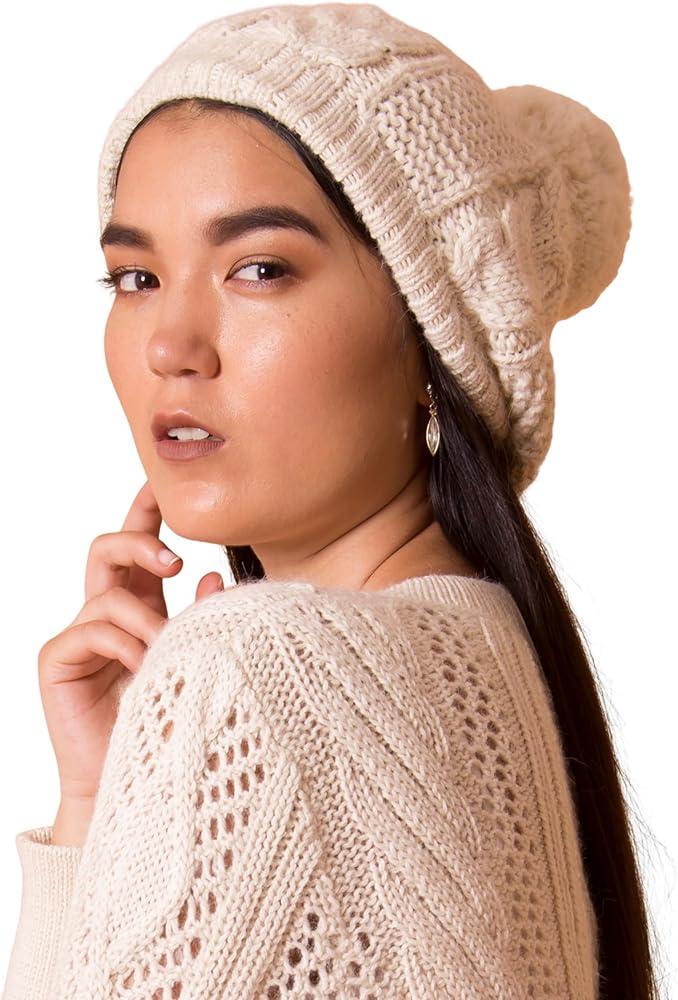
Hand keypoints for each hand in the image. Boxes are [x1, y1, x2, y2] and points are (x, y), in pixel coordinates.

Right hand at [38, 480, 224, 807]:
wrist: (134, 784)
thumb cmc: (171, 723)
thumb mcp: (198, 663)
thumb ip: (205, 620)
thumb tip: (217, 577)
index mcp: (142, 606)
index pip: (140, 547)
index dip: (145, 511)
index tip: (161, 483)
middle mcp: (108, 614)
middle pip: (107, 549)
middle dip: (138, 542)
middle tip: (176, 563)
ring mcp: (81, 635)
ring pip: (107, 593)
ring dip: (145, 617)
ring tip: (165, 650)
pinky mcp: (58, 660)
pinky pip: (89, 629)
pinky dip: (122, 644)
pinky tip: (141, 667)